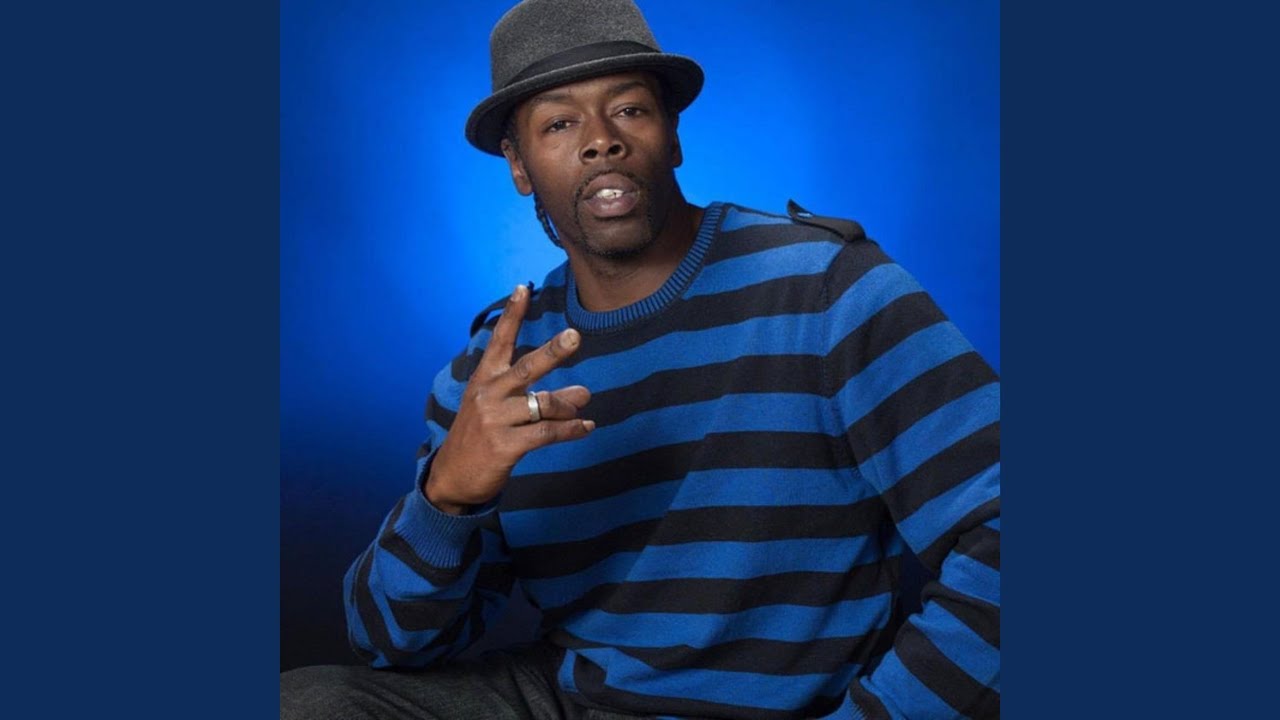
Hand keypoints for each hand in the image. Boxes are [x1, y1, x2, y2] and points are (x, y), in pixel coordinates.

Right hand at [425, 284, 593, 514]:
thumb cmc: (480, 437)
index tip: (522, 288)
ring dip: (568, 404)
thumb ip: (537, 397)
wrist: (452, 478)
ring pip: (543, 404)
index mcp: (483, 380)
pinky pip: (547, 432)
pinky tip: (586, 427)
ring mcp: (495, 420)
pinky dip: (571, 429)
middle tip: (574, 336)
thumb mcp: (497, 409)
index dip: (512, 315)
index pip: (498, 342)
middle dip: (553, 351)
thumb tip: (582, 393)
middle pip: (526, 368)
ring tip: (583, 402)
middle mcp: (488, 395)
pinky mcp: (505, 446)